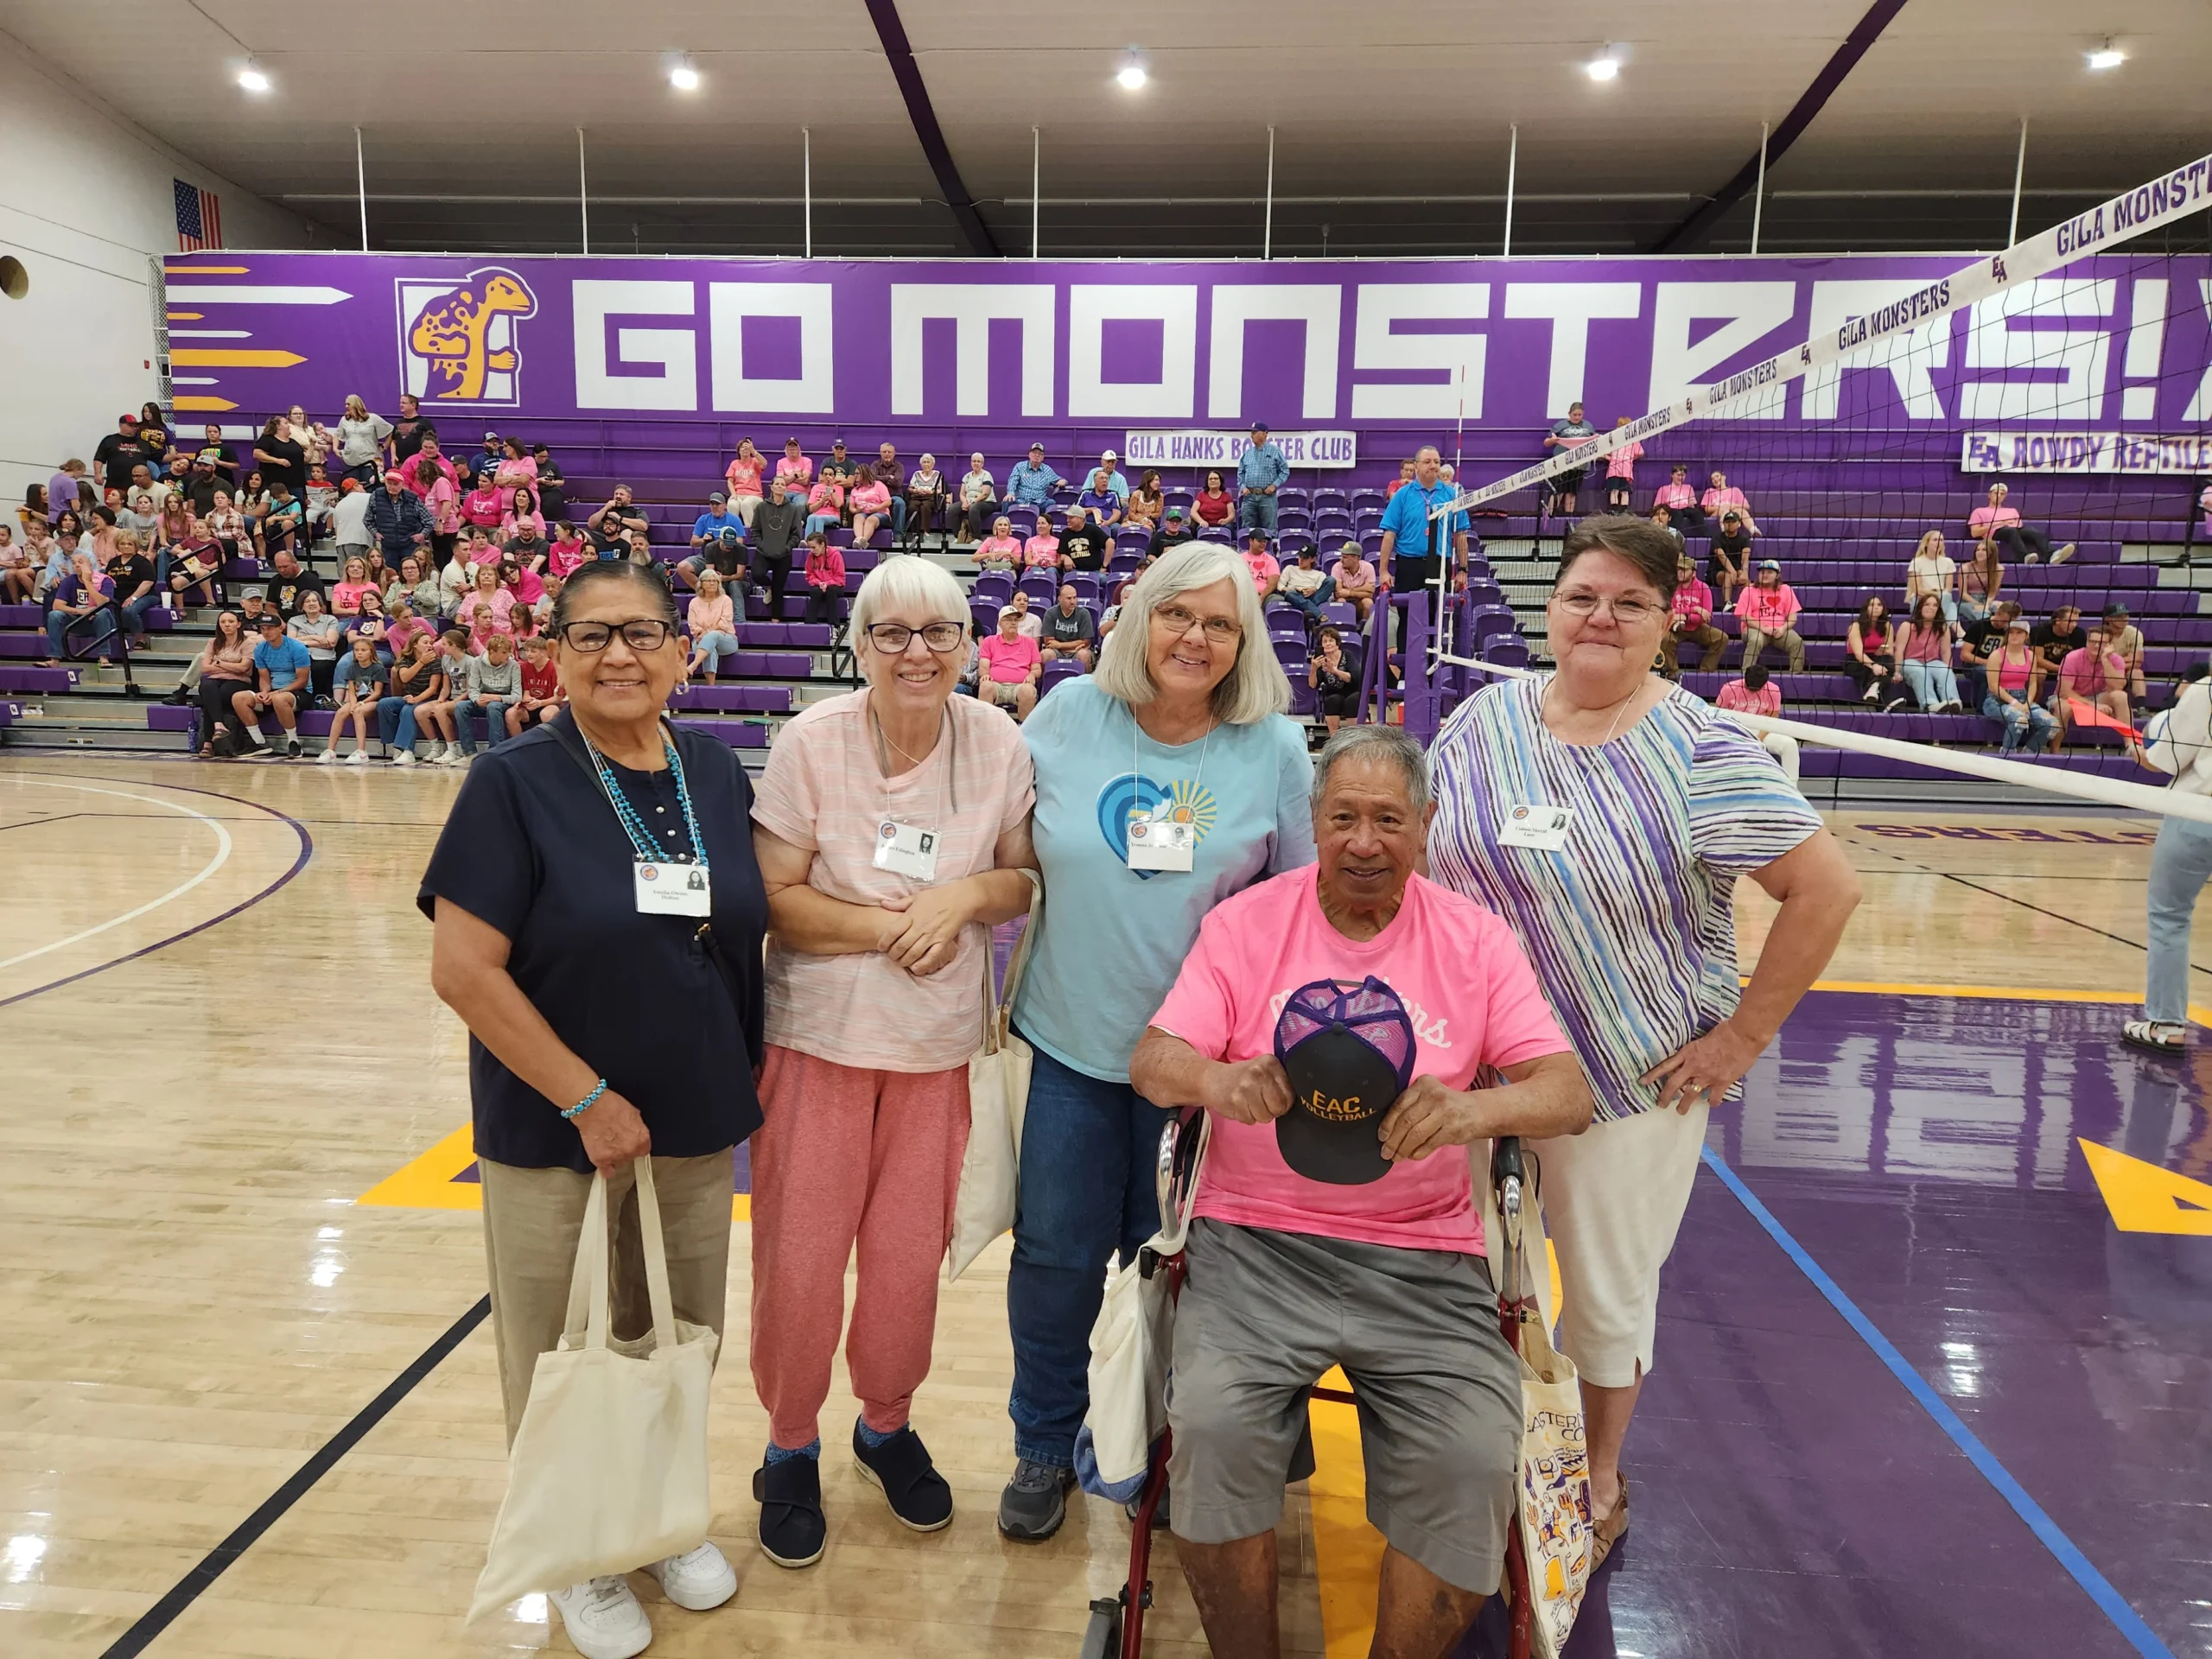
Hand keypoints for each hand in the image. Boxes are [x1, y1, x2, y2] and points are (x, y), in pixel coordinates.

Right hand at [571, 1086, 650, 1173]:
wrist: (592, 1107)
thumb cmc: (610, 1105)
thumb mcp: (633, 1113)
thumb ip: (637, 1128)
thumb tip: (636, 1134)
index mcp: (642, 1138)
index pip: (644, 1150)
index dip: (636, 1146)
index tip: (631, 1144)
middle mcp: (631, 1150)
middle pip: (631, 1157)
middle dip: (625, 1149)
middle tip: (616, 1139)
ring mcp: (616, 1157)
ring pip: (619, 1163)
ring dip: (614, 1156)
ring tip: (606, 1142)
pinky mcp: (601, 1161)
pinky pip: (606, 1172)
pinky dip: (605, 1168)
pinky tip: (603, 1160)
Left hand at [878, 882, 973, 975]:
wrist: (959, 900)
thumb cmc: (937, 897)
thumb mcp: (916, 897)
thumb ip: (899, 903)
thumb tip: (883, 904)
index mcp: (912, 915)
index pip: (893, 931)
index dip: (884, 941)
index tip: (881, 947)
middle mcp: (920, 927)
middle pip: (901, 945)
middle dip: (893, 954)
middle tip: (890, 957)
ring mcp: (932, 936)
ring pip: (914, 953)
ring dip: (904, 961)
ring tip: (900, 962)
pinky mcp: (943, 942)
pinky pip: (931, 957)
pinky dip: (922, 964)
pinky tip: (915, 968)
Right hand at [1205, 1056, 1291, 1124]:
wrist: (1210, 1079)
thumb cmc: (1243, 1078)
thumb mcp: (1263, 1071)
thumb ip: (1281, 1082)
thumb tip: (1302, 1103)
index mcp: (1271, 1063)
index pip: (1290, 1095)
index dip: (1282, 1102)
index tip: (1271, 1098)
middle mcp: (1259, 1072)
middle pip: (1278, 1108)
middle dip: (1271, 1110)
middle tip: (1259, 1101)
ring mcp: (1246, 1086)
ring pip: (1265, 1117)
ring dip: (1257, 1114)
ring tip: (1247, 1102)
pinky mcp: (1235, 1100)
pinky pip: (1250, 1121)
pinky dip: (1245, 1117)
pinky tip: (1238, 1105)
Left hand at [1378, 1075, 1484, 1160]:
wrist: (1478, 1111)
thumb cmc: (1446, 1105)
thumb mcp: (1428, 1097)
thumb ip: (1410, 1106)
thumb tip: (1386, 1132)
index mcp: (1423, 1084)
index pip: (1399, 1105)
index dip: (1387, 1123)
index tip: (1381, 1137)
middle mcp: (1433, 1096)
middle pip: (1406, 1121)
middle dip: (1393, 1140)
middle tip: (1386, 1153)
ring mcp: (1444, 1112)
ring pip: (1416, 1134)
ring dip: (1403, 1148)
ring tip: (1396, 1157)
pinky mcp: (1452, 1129)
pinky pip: (1429, 1143)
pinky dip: (1418, 1152)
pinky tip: (1412, 1155)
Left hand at [1640, 1017, 1766, 1111]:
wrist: (1741, 1036)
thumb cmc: (1724, 1031)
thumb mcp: (1703, 1039)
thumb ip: (1696, 1051)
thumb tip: (1693, 1058)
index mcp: (1687, 1053)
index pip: (1665, 1066)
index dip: (1653, 1075)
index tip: (1642, 1082)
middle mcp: (1693, 1067)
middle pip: (1673, 1085)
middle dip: (1665, 1097)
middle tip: (1661, 1105)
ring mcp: (1706, 1076)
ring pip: (1690, 1095)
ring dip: (1684, 1105)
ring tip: (1680, 1112)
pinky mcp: (1721, 1083)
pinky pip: (1713, 1097)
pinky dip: (1712, 1102)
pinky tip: (1711, 1104)